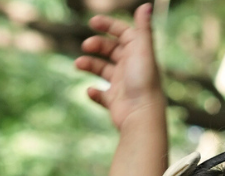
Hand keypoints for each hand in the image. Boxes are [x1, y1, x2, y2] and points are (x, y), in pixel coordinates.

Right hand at [74, 4, 163, 131]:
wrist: (141, 116)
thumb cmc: (144, 81)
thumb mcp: (143, 50)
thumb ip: (143, 28)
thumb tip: (146, 5)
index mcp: (138, 53)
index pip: (123, 33)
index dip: (108, 26)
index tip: (92, 23)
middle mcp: (130, 67)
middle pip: (110, 50)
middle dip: (96, 45)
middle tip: (86, 47)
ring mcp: (122, 85)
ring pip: (102, 70)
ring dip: (89, 64)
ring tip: (78, 64)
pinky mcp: (115, 102)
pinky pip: (101, 95)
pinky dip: (94, 92)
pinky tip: (90, 91)